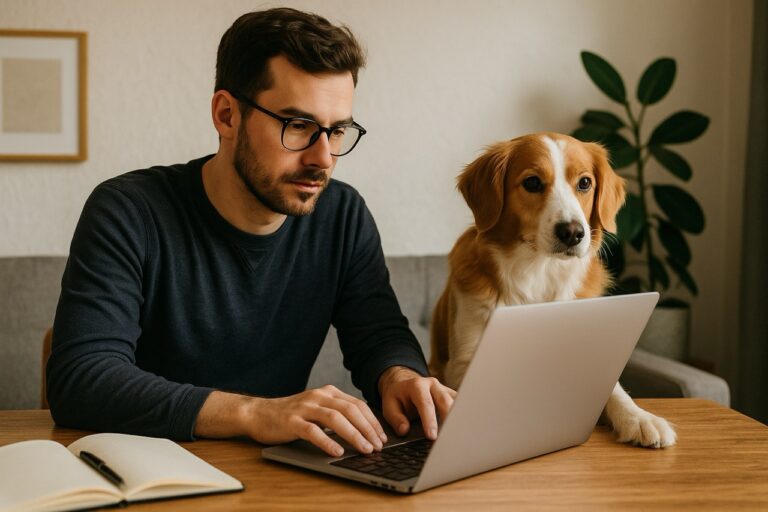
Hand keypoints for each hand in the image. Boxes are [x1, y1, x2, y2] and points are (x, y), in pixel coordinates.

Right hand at [195, 387, 385, 456]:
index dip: (372, 421)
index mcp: (328, 392)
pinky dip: (327, 442)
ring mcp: (304, 407)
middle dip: (368, 429)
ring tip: (364, 449)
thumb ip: (337, 413)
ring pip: (335, 418)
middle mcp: (318, 396)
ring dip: (353, 435)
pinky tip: (337, 452)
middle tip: (378, 446)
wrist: (258, 413)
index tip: (382, 437)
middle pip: (350, 410)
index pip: (357, 405)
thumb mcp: (318, 408)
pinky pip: (313, 431)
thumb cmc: (292, 415)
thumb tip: (364, 430)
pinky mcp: (292, 421)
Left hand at [378, 366, 456, 439]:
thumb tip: (404, 430)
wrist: (404, 383)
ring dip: (458, 417)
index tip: (432, 436)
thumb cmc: (397, 396)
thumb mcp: (389, 405)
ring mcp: (443, 388)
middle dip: (448, 419)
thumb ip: (395, 418)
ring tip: (458, 435)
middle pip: (445, 401)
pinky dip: (461, 415)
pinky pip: (460, 404)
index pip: (426, 404)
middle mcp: (432, 384)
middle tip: (448, 438)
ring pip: (456, 401)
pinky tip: (463, 429)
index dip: (430, 420)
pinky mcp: (450, 394)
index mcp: (416, 385)